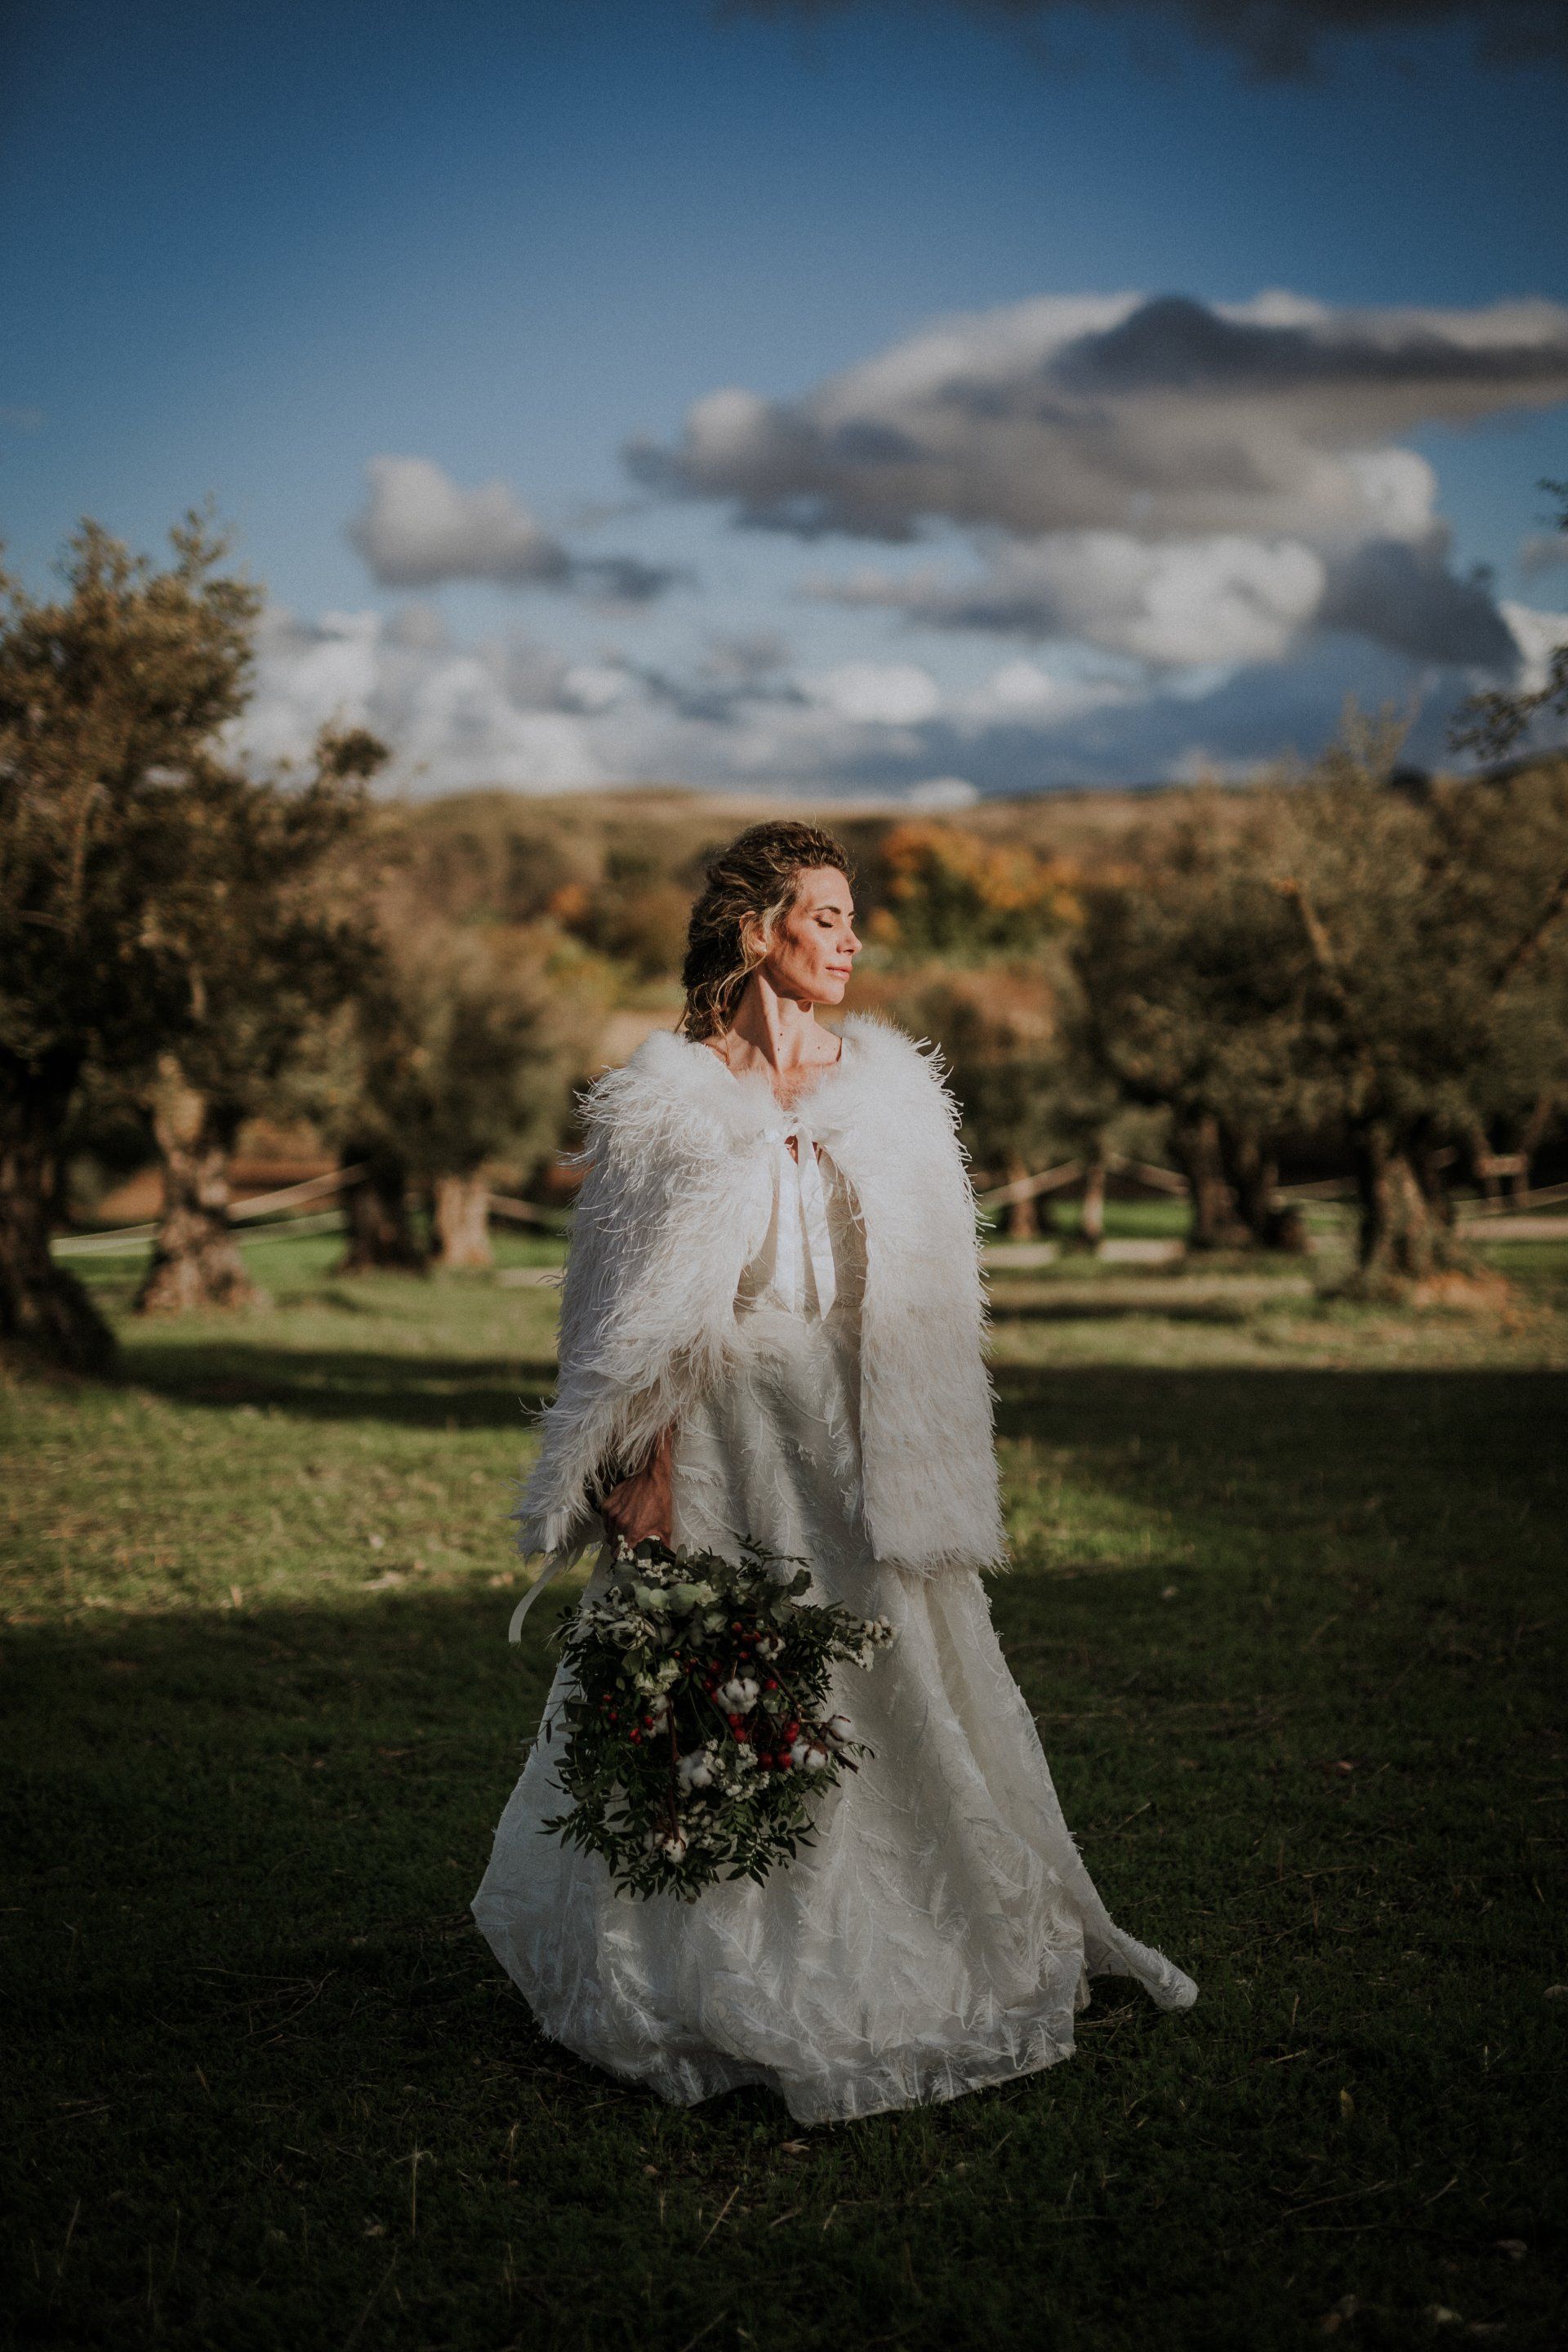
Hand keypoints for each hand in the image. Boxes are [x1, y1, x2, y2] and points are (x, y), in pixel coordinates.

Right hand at [600, 1428, 673, 1547]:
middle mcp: (619, 1524)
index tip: (628, 1556)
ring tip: (626, 1529)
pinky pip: (605, 1520)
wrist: (652, 1477)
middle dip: (619, 1546)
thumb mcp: (665, 1526)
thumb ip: (663, 1546)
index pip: (619, 1554)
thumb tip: (664, 1558)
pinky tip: (621, 1518)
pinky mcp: (607, 1504)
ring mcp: (611, 1513)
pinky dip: (611, 1523)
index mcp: (633, 1532)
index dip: (623, 1557)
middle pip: (612, 1545)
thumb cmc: (660, 1500)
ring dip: (615, 1535)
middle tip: (628, 1543)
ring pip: (607, 1533)